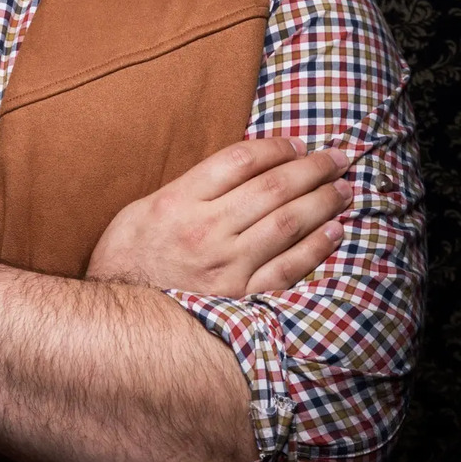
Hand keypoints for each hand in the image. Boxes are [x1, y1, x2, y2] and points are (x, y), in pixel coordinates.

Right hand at [86, 137, 351, 294]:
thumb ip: (189, 187)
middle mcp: (206, 230)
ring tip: (343, 189)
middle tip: (339, 157)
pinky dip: (316, 247)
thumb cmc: (128, 257)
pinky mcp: (241, 298)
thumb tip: (239, 167)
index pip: (240, 160)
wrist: (117, 318)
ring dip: (322, 202)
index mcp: (179, 201)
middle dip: (312, 168)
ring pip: (287, 224)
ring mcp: (227, 266)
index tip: (297, 142)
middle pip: (272, 188)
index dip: (276, 147)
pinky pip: (289, 269)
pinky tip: (334, 231)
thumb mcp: (143, 207)